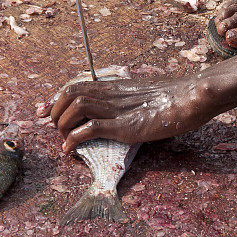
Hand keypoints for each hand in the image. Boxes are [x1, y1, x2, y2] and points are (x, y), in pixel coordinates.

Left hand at [38, 77, 218, 152]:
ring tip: (65, 141)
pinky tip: (71, 151)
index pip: (76, 85)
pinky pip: (90, 129)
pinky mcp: (125, 126)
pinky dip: (74, 140)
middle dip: (55, 112)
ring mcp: (118, 110)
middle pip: (70, 94)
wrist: (192, 97)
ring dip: (63, 125)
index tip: (44, 111)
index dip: (55, 98)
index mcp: (116, 86)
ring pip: (75, 108)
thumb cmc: (176, 97)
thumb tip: (125, 108)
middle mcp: (113, 94)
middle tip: (55, 129)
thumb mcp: (147, 94)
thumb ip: (131, 100)